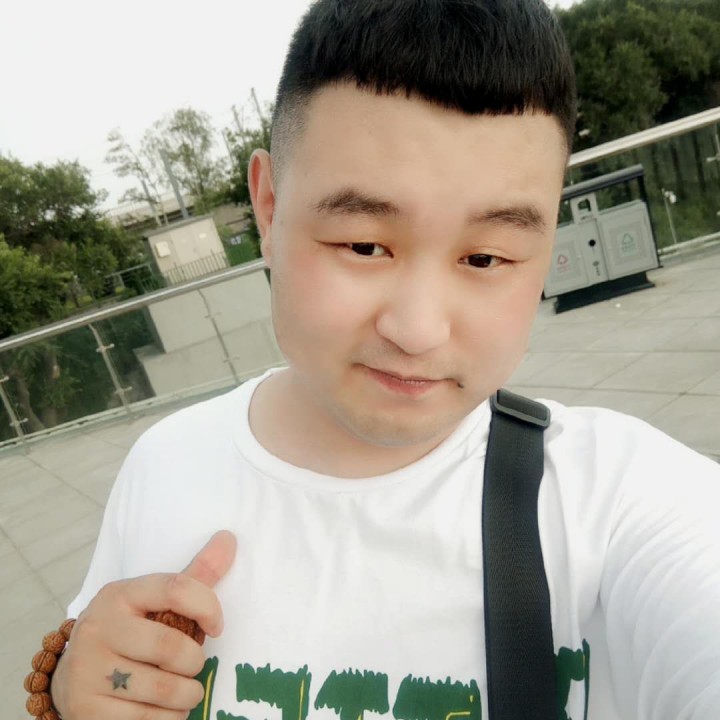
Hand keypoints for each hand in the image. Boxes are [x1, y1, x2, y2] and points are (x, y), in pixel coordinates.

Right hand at [51, 530, 236, 718]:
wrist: (73, 679)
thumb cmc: (131, 634)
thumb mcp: (154, 601)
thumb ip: (195, 575)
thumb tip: (229, 538)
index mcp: (119, 594)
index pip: (175, 588)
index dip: (208, 607)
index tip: (217, 627)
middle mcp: (98, 628)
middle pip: (173, 648)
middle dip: (194, 663)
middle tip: (191, 667)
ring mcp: (88, 671)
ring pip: (166, 689)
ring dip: (187, 696)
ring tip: (181, 690)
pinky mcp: (86, 710)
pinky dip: (169, 719)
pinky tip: (162, 710)